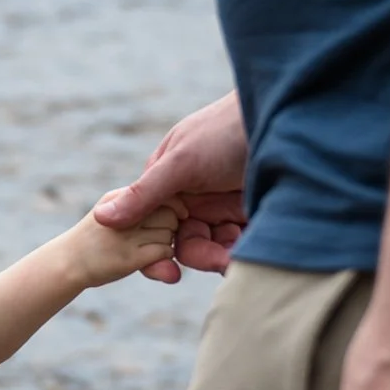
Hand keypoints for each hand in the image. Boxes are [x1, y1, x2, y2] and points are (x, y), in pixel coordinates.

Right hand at [64, 200, 179, 287]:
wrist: (66, 263)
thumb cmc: (92, 237)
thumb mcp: (107, 208)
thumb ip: (132, 203)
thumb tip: (172, 205)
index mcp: (118, 197)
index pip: (160, 192)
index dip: (173, 204)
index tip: (176, 214)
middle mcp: (122, 213)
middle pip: (169, 212)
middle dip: (172, 223)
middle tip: (162, 233)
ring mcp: (125, 236)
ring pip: (169, 232)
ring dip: (167, 241)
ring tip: (152, 246)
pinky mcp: (129, 258)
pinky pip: (164, 251)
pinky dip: (165, 256)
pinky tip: (153, 258)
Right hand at [94, 92, 247, 281]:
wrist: (287, 119)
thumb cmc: (226, 131)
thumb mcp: (181, 162)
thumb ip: (144, 195)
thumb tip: (102, 219)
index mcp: (169, 181)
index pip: (153, 225)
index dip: (157, 250)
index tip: (168, 270)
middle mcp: (193, 195)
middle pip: (185, 240)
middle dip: (200, 254)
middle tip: (221, 260)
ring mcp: (222, 204)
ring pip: (213, 245)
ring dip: (224, 254)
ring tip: (240, 255)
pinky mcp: (249, 212)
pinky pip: (239, 242)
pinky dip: (243, 249)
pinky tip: (252, 247)